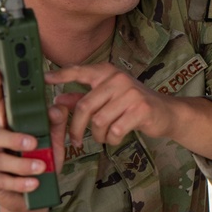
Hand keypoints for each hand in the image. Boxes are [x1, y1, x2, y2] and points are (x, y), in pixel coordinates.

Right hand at [0, 70, 68, 211]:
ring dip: (21, 164)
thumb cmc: (39, 163)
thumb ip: (55, 124)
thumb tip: (57, 108)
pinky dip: (19, 181)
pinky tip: (33, 183)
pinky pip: (1, 179)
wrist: (30, 197)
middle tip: (34, 143)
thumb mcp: (52, 142)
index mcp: (9, 125)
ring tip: (40, 168)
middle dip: (15, 138)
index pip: (0, 104)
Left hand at [47, 63, 173, 148]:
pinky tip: (116, 137)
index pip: (81, 71)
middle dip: (77, 128)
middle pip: (84, 106)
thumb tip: (58, 99)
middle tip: (75, 140)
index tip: (45, 79)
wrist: (166, 112)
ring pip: (99, 122)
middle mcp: (118, 79)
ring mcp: (130, 94)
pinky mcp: (140, 110)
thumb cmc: (133, 105)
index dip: (62, 75)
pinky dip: (111, 140)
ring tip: (103, 137)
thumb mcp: (108, 98)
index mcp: (108, 73)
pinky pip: (114, 131)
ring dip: (98, 135)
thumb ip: (84, 98)